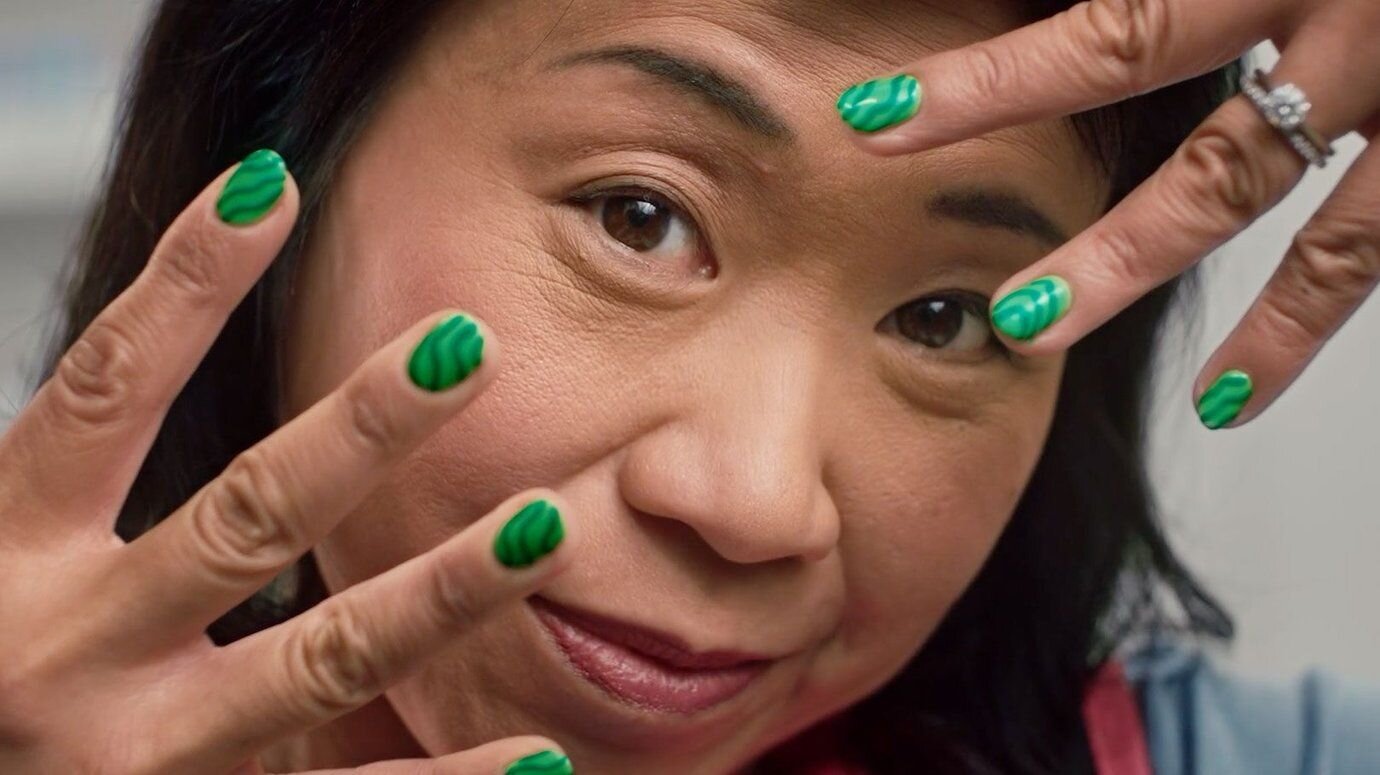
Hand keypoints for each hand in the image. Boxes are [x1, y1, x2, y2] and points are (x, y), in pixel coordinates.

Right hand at [0, 151, 577, 773]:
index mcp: (3, 554)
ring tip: (544, 525)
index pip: (107, 388)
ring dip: (443, 590)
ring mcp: (133, 754)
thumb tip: (187, 330)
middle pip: (245, 513)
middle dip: (363, 427)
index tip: (275, 184)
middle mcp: (65, 648)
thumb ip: (68, 493)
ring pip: (319, 657)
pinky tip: (543, 754)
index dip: (186, 281)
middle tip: (470, 343)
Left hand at [836, 0, 1379, 428]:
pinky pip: (1371, 247)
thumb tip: (1082, 8)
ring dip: (1138, 263)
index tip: (871, 113)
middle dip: (1041, 169)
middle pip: (1156, 90)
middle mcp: (1340, 13)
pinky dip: (1301, 322)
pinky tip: (1231, 391)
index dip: (982, 79)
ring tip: (1039, 330)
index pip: (1108, 31)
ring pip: (1253, 188)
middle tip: (950, 247)